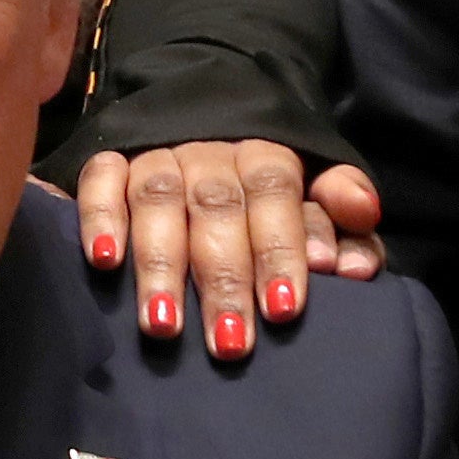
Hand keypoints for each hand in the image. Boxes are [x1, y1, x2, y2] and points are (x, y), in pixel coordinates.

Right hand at [72, 141, 382, 353]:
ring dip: (161, 264)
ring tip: (164, 325)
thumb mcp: (315, 197)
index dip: (280, 250)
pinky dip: (100, 218)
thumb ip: (341, 229)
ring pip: (158, 200)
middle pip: (218, 207)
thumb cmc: (265, 188)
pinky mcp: (109, 159)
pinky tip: (103, 261)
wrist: (203, 115)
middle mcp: (211, 150)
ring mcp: (158, 154)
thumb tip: (359, 267)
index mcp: (267, 154)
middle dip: (224, 278)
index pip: (276, 194)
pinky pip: (100, 178)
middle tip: (230, 343)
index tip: (284, 309)